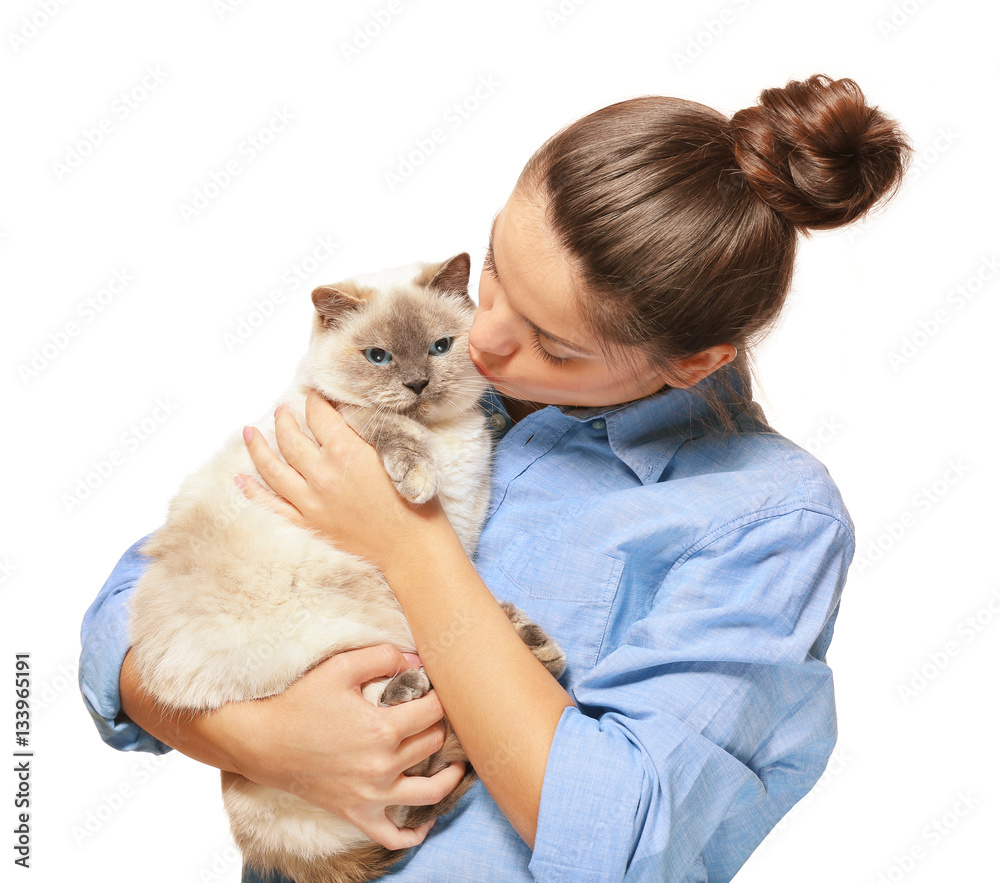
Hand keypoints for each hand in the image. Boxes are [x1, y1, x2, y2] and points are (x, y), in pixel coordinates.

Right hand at [232, 644, 465, 849]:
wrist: (262, 742)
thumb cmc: (299, 702)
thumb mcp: (339, 667)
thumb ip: (382, 656)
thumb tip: (416, 661)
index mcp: (381, 729)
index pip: (433, 711)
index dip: (439, 694)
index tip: (435, 687)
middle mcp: (381, 765)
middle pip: (434, 744)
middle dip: (440, 724)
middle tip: (436, 715)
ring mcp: (371, 795)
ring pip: (430, 791)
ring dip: (449, 775)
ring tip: (457, 763)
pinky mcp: (357, 814)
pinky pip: (394, 836)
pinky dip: (415, 833)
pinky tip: (426, 821)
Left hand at [237, 390, 443, 571]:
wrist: (411, 546)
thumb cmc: (411, 500)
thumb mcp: (393, 455)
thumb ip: (365, 432)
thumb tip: (342, 414)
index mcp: (345, 452)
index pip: (320, 415)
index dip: (314, 401)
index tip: (312, 395)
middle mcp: (322, 474)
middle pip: (291, 438)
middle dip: (284, 419)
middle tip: (281, 410)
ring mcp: (311, 501)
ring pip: (273, 468)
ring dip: (258, 448)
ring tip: (249, 433)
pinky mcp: (308, 524)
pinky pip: (271, 505)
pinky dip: (252, 491)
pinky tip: (240, 478)